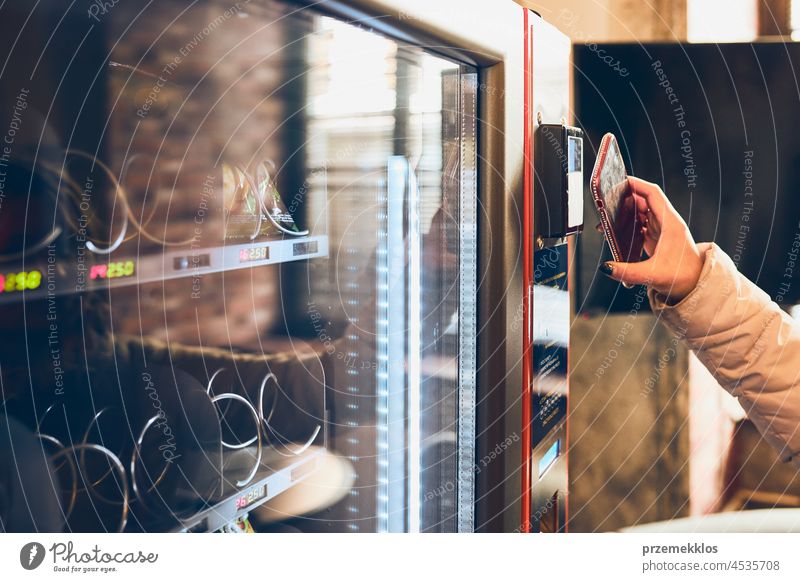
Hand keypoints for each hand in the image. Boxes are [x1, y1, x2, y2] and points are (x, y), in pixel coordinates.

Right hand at [601, 177, 704, 302]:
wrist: (696, 284)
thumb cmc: (683, 277)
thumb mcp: (653, 275)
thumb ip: (627, 272)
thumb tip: (606, 268)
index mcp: (670, 224)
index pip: (652, 194)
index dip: (637, 184)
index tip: (620, 181)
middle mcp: (667, 222)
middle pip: (644, 200)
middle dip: (625, 199)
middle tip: (606, 203)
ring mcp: (662, 229)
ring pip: (641, 211)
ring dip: (625, 212)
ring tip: (607, 219)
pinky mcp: (657, 237)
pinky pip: (640, 223)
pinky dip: (628, 223)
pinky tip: (617, 231)